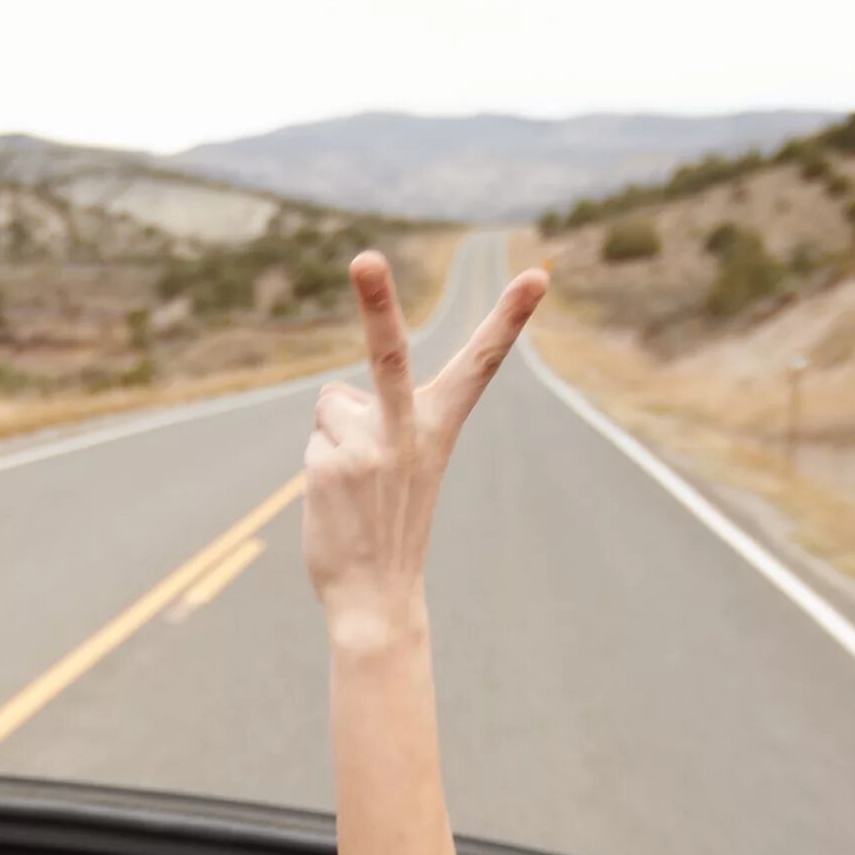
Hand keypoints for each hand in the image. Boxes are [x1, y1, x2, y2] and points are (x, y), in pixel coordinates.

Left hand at [301, 253, 545, 643]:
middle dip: (376, 301)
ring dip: (336, 435)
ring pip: (334, 404)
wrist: (377, 598)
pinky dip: (318, 465)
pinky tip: (337, 502)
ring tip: (356, 486)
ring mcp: (370, 446)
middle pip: (390, 352)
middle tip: (364, 257)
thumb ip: (378, 416)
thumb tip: (335, 399)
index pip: (481, 363)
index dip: (510, 317)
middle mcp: (410, 430)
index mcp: (441, 426)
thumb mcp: (399, 462)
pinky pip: (315, 438)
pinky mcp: (332, 464)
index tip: (539, 275)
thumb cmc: (390, 526)